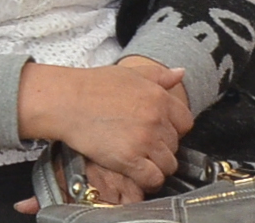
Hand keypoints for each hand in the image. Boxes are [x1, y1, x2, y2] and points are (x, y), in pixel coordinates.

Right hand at [16, 59, 191, 192]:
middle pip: (175, 145)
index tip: (163, 134)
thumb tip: (181, 73)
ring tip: (145, 164)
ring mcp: (144, 140)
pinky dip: (149, 181)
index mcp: (160, 98)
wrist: (69, 101)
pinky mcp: (128, 159)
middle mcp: (156, 120)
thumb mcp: (132, 74)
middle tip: (148, 149)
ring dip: (158, 166)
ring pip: (168, 164)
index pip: (186, 122)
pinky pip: (153, 178)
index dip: (175, 130)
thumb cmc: (95, 86)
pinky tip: (140, 176)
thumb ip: (159, 76)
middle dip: (163, 148)